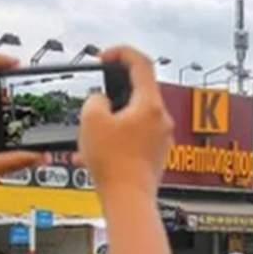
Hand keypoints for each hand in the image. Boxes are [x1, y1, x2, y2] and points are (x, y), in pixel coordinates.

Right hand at [78, 46, 173, 198]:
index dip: (122, 53)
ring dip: (112, 121)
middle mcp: (161, 119)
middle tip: (95, 103)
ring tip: (91, 137)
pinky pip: (135, 137)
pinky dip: (117, 138)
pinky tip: (98, 153)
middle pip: (137, 93)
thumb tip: (101, 102)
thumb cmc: (115, 165)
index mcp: (149, 104)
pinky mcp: (156, 154)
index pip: (141, 63)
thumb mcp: (91, 121)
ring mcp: (161, 137)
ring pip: (134, 117)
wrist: (128, 200)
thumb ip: (95, 100)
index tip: (106, 56)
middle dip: (112, 95)